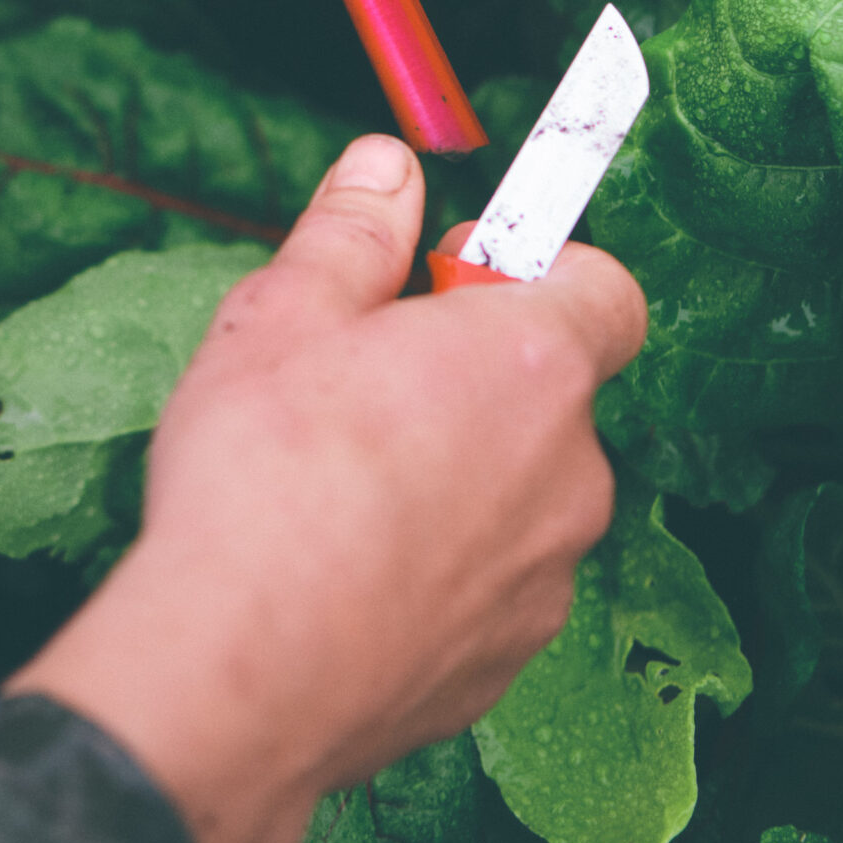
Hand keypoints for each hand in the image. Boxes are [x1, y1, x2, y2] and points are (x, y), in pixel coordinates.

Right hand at [7, 136, 646, 842]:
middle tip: (364, 379)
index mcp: (533, 364)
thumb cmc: (262, 479)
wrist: (236, 675)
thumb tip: (386, 167)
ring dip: (458, 474)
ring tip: (338, 486)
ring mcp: (546, 578)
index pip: (605, 287)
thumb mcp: (282, 316)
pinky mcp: (506, 664)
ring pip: (520, 493)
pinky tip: (344, 570)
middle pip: (552, 392)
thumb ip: (352, 232)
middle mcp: (569, 471)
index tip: (452, 273)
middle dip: (474, 375)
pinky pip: (490, 583)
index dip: (535, 269)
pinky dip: (439, 567)